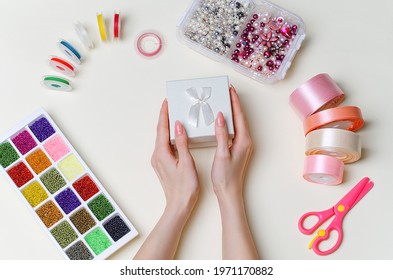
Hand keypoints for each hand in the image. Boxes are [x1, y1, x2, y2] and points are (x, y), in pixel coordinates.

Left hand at [151, 100, 198, 214]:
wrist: (179, 205)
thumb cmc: (185, 187)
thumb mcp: (186, 163)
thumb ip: (182, 143)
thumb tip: (177, 125)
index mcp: (162, 153)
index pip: (162, 129)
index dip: (164, 114)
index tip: (166, 102)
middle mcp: (157, 155)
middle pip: (160, 132)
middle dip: (164, 117)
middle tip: (170, 105)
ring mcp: (158, 160)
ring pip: (161, 139)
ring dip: (166, 127)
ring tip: (173, 116)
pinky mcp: (162, 164)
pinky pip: (164, 145)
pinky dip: (168, 136)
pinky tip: (174, 134)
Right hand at [211, 85, 258, 258]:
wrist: (229, 192)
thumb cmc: (225, 176)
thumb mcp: (222, 154)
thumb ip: (222, 134)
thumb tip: (220, 116)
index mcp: (243, 140)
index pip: (239, 116)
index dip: (234, 102)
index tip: (230, 89)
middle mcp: (245, 141)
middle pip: (240, 117)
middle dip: (234, 103)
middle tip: (226, 91)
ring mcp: (242, 145)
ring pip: (237, 123)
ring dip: (232, 111)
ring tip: (224, 101)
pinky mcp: (237, 149)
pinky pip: (234, 130)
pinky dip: (229, 121)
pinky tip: (222, 120)